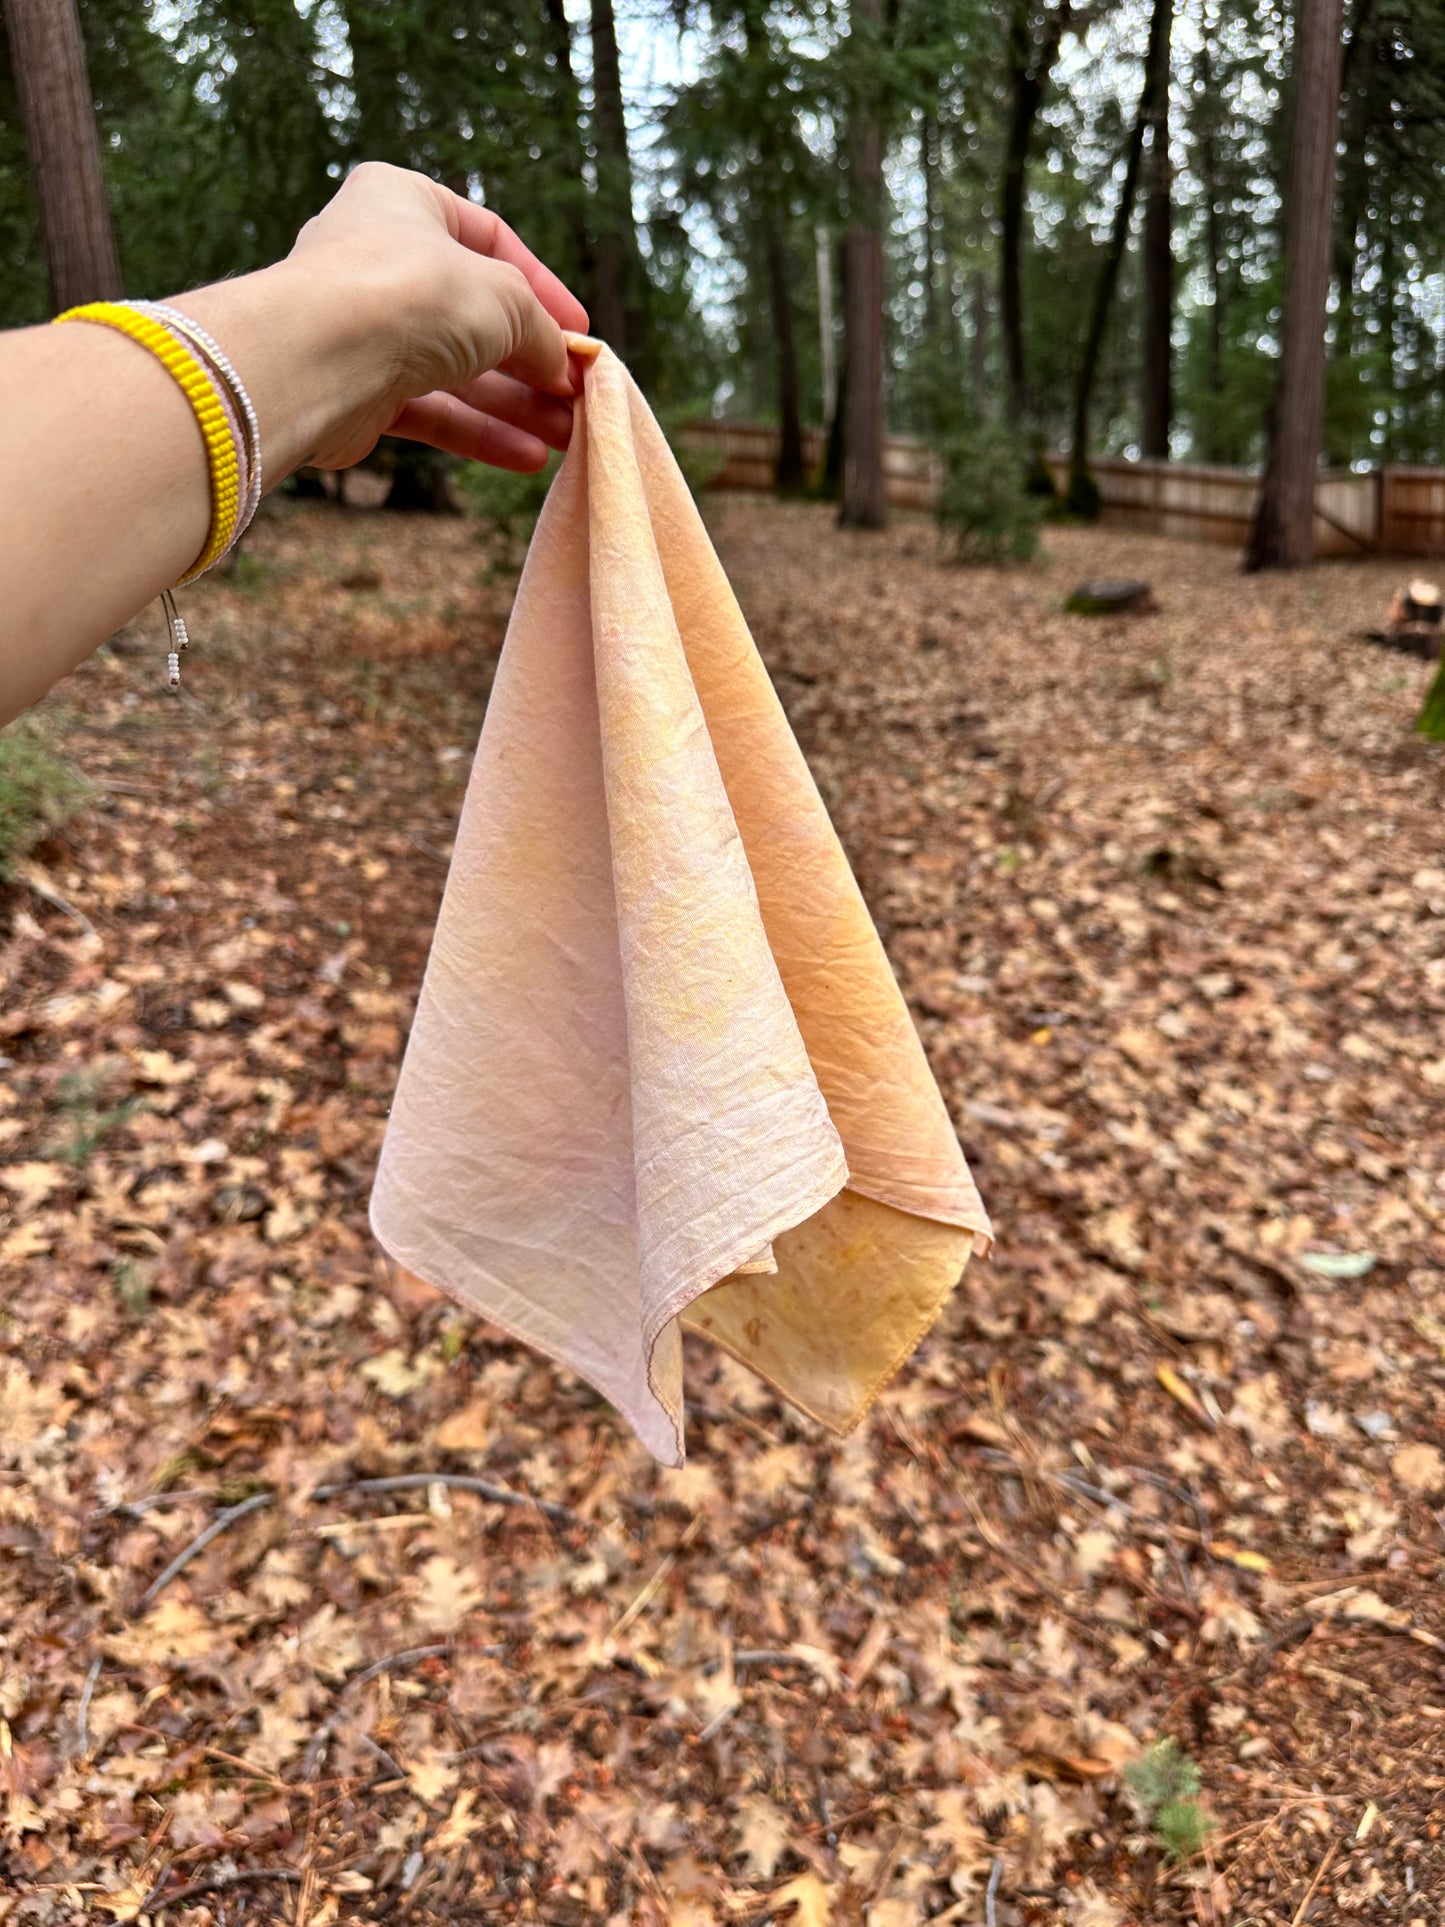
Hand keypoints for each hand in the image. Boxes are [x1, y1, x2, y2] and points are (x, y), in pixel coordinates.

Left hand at [284, 162, 588, 473]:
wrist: (316, 358)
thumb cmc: (412, 295)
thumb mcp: (503, 298)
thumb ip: (540, 330)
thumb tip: (564, 368)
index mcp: (404, 201)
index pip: (490, 239)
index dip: (542, 289)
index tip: (579, 334)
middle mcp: (378, 257)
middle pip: (475, 314)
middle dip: (533, 361)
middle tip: (577, 397)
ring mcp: (365, 328)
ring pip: (455, 369)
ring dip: (515, 406)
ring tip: (566, 437)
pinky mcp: (357, 390)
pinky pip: (430, 409)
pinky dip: (478, 432)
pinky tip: (528, 458)